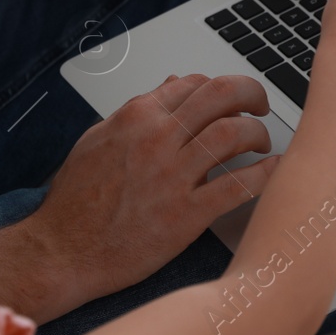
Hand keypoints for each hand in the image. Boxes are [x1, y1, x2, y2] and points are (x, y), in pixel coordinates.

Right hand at [31, 73, 280, 302]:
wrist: (62, 251)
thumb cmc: (76, 200)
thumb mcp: (99, 139)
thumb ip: (137, 111)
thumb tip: (171, 86)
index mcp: (136, 117)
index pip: (193, 83)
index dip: (218, 87)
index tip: (229, 98)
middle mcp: (157, 138)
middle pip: (222, 95)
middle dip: (251, 93)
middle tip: (260, 106)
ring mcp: (173, 176)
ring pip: (234, 133)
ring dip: (258, 133)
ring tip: (262, 142)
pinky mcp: (186, 214)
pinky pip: (238, 185)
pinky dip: (264, 174)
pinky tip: (273, 170)